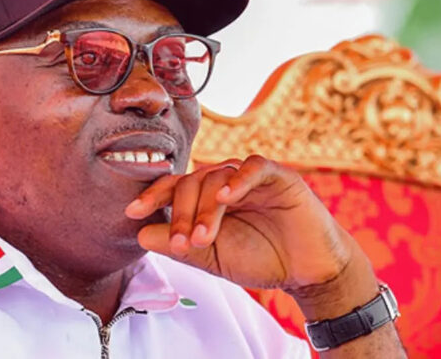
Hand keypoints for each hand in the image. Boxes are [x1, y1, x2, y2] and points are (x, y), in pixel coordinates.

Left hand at [125, 155, 357, 292]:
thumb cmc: (259, 259)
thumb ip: (178, 245)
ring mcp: (250, 177)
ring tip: (204, 238)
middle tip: (183, 245)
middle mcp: (224, 182)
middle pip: (191, 183)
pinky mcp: (278, 177)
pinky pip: (254, 167)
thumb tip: (141, 234)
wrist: (307, 272)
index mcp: (206, 198)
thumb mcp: (211, 257)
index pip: (173, 187)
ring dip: (206, 210)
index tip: (132, 213)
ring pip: (217, 178)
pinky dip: (238, 180)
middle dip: (181, 215)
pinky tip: (227, 198)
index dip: (152, 197)